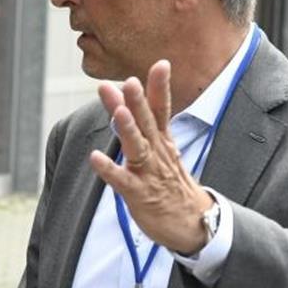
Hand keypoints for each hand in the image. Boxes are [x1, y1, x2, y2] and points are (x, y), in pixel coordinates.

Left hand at [90, 60, 213, 254]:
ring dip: (127, 130)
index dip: (160, 88)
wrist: (192, 224)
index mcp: (163, 142)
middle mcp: (158, 154)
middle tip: (129, 81)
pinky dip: (109, 169)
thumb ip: (144, 125)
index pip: (163, 110)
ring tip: (117, 112)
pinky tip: (95, 158)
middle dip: (138, 103)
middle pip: (148, 124)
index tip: (161, 64)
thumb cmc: (171, 184)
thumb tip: (125, 98)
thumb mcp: (162, 151)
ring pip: (138, 148)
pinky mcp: (139, 194)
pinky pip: (122, 181)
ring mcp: (149, 174)